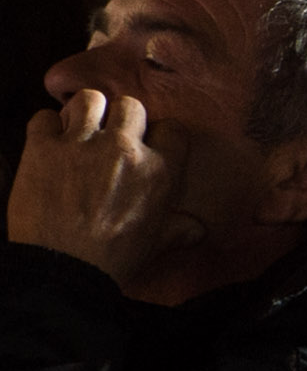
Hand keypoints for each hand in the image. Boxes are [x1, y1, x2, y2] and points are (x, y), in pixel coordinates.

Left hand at [7, 87, 190, 292]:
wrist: (63, 270)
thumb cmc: (114, 258)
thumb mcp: (158, 243)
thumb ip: (181, 229)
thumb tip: (199, 230)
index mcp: (159, 171)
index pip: (172, 128)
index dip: (158, 134)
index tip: (147, 145)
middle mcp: (124, 151)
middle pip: (130, 106)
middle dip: (120, 118)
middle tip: (109, 136)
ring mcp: (82, 146)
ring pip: (88, 100)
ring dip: (84, 113)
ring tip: (79, 129)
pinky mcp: (43, 149)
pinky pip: (43, 118)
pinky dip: (44, 127)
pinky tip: (48, 143)